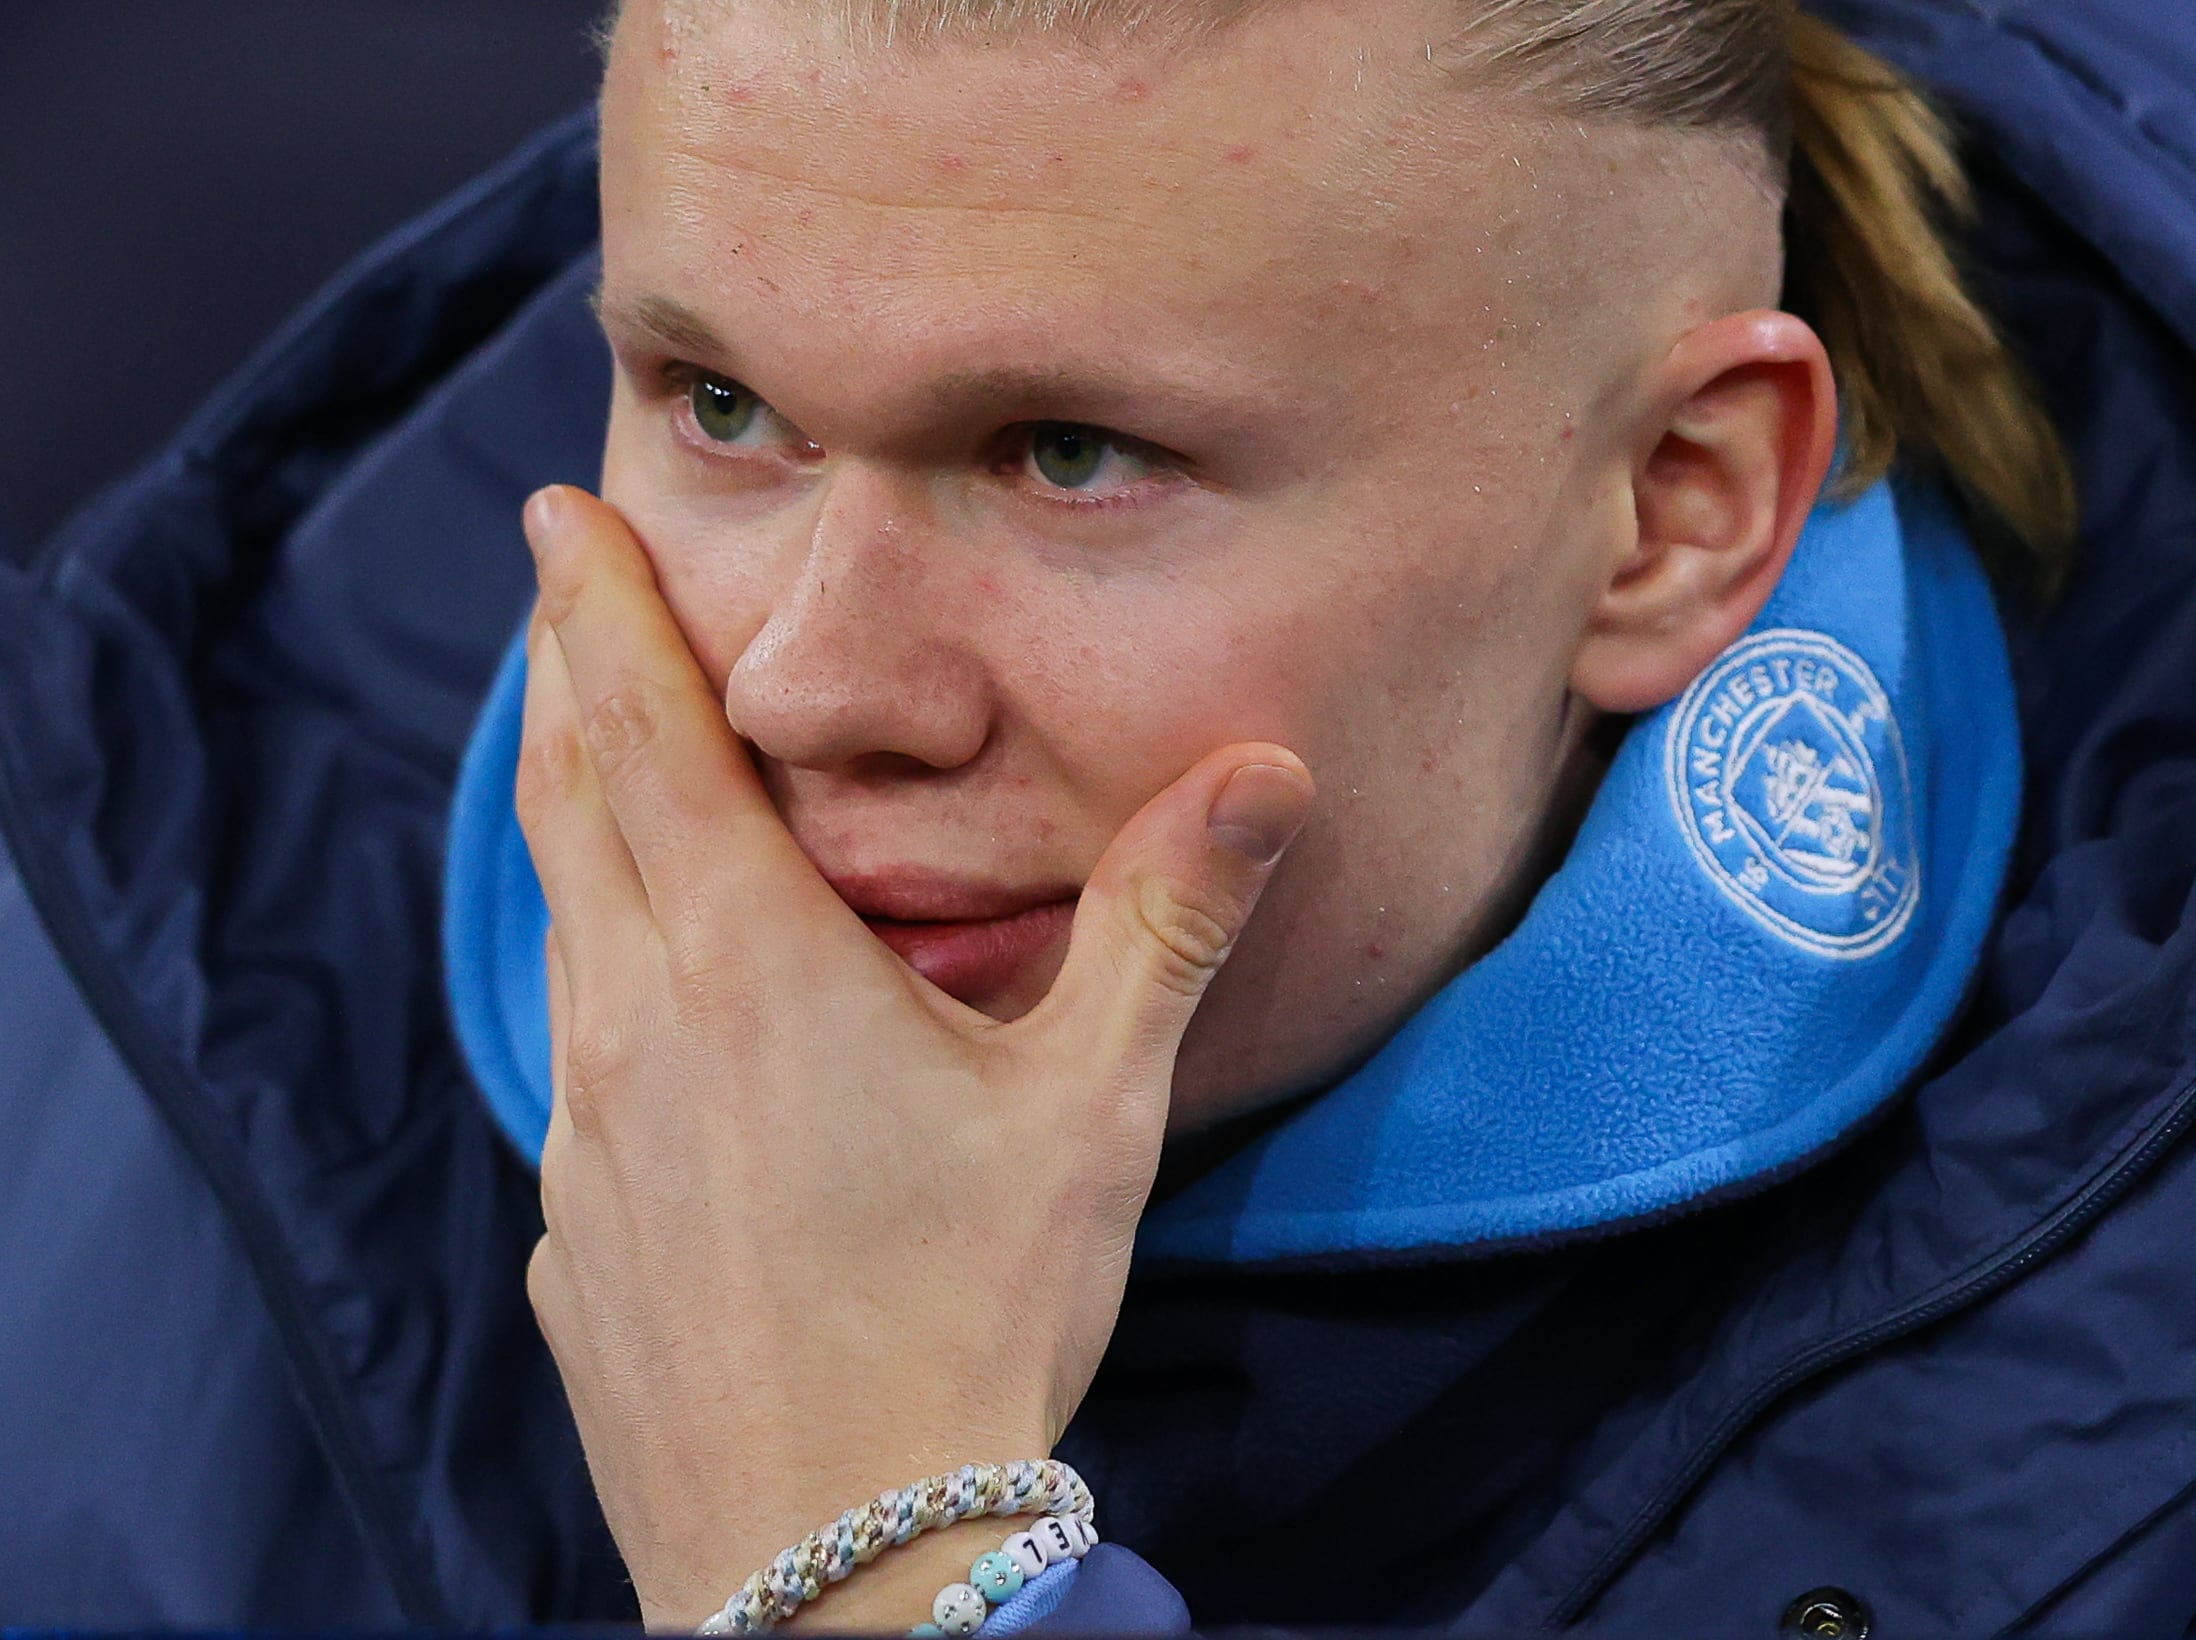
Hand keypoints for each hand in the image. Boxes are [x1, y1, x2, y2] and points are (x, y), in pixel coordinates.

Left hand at [513, 485, 1312, 1625]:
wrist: (836, 1558)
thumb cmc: (971, 1321)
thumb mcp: (1092, 1110)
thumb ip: (1166, 922)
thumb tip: (1265, 771)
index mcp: (751, 970)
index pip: (651, 742)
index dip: (603, 614)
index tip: (557, 517)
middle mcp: (636, 1031)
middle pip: (574, 811)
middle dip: (567, 684)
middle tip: (562, 595)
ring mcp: (585, 1141)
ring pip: (560, 935)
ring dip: (570, 829)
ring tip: (591, 772)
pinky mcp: (573, 1239)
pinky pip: (570, 1065)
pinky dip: (593, 982)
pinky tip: (646, 1020)